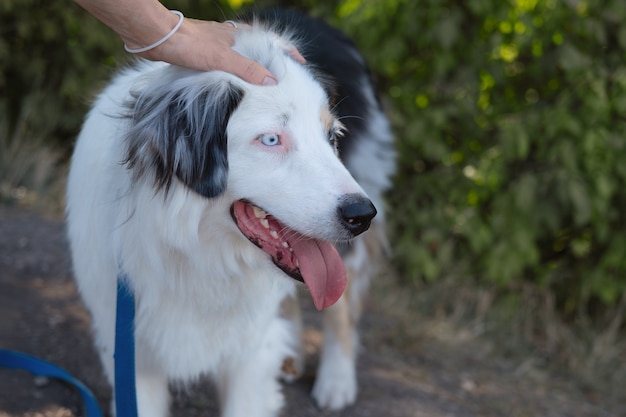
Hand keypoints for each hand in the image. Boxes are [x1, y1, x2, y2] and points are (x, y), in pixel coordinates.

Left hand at [136, 19, 305, 85]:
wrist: (157, 37)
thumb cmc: (188, 44)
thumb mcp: (222, 59)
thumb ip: (246, 69)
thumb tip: (272, 81)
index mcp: (241, 36)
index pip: (273, 42)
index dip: (288, 52)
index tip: (300, 63)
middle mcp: (232, 38)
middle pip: (261, 48)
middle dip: (274, 61)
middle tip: (284, 77)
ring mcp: (218, 44)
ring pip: (244, 55)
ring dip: (255, 66)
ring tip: (262, 83)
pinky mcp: (205, 52)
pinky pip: (228, 62)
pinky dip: (236, 71)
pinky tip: (232, 81)